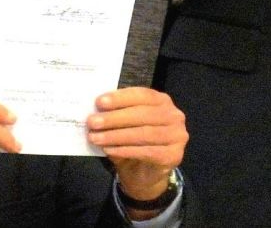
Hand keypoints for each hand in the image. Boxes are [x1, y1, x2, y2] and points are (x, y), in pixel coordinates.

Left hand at [87, 87, 185, 206]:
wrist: (144, 174)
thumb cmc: (132, 142)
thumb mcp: (123, 125)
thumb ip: (114, 114)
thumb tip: (94, 109)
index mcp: (162, 101)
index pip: (142, 95)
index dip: (120, 98)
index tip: (99, 102)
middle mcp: (174, 116)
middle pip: (143, 114)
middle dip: (115, 118)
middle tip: (92, 122)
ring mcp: (177, 136)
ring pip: (144, 134)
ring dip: (116, 136)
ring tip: (96, 138)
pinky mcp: (174, 155)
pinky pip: (147, 152)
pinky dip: (125, 150)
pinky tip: (109, 150)